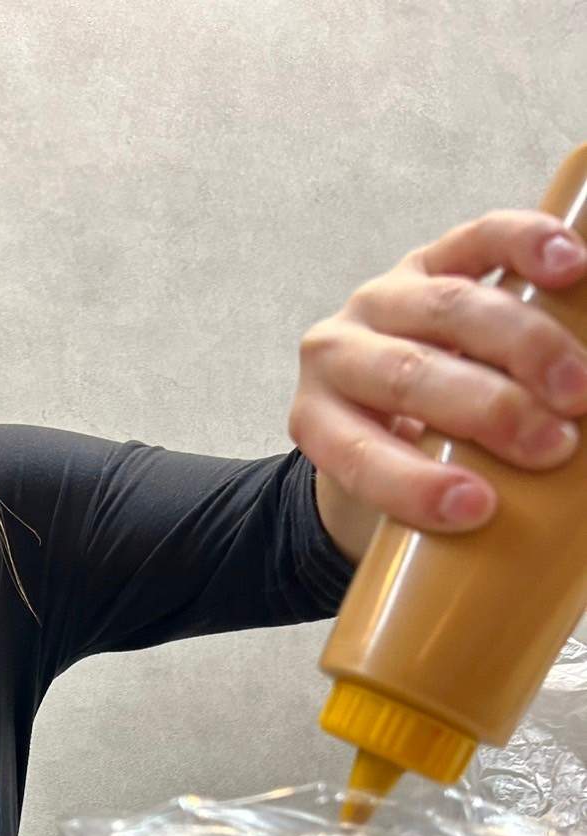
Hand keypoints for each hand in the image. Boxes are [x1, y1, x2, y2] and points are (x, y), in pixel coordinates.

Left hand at [289, 211, 586, 561]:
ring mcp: (382, 297)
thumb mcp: (390, 503)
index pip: (359, 455)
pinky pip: (479, 239)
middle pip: (410, 376)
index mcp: (317, 422)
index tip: (478, 510)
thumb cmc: (399, 462)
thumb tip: (526, 555)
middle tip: (554, 447)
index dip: (415, 485)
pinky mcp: (432, 256)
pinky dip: (528, 245)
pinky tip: (572, 267)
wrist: (381, 401)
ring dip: (525, 348)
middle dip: (487, 412)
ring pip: (450, 309)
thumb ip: (435, 515)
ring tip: (580, 391)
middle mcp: (336, 352)